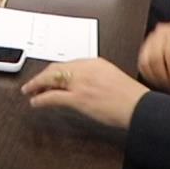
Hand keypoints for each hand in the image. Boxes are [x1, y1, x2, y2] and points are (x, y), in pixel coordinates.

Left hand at [21, 58, 148, 129]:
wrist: (139, 106)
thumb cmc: (131, 97)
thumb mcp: (113, 78)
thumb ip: (97, 77)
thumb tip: (86, 85)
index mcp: (95, 62)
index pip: (68, 63)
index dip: (54, 70)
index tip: (48, 76)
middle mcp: (85, 69)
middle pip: (56, 68)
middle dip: (42, 75)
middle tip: (33, 82)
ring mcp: (81, 83)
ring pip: (51, 80)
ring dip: (37, 85)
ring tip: (30, 90)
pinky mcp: (78, 99)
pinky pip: (53, 97)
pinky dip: (41, 99)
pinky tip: (36, 102)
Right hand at [137, 21, 169, 93]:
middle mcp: (161, 31)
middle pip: (155, 58)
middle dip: (163, 77)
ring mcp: (151, 37)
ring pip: (146, 61)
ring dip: (154, 78)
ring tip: (165, 87)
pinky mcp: (144, 45)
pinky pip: (141, 63)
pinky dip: (147, 75)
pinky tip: (158, 82)